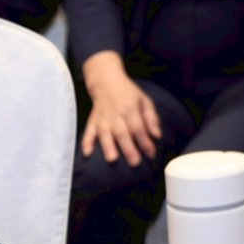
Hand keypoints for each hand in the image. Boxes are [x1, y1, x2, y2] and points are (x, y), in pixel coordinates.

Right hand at [80, 51, 161, 165]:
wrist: (106, 81)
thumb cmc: (128, 93)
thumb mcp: (144, 100)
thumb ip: (151, 118)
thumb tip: (156, 135)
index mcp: (130, 108)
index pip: (138, 127)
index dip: (145, 141)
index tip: (151, 154)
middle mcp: (115, 113)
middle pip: (122, 133)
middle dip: (128, 149)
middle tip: (135, 163)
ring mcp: (102, 118)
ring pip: (104, 134)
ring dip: (108, 147)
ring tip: (112, 159)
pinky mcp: (92, 120)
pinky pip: (88, 132)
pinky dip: (86, 142)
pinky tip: (87, 153)